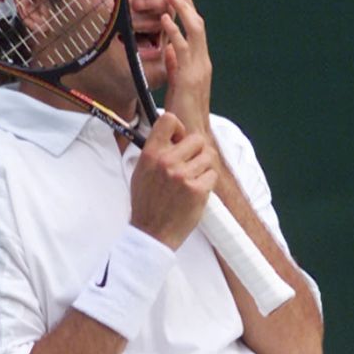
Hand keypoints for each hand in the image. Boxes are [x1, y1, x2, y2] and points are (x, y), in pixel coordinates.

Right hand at [130, 112, 217, 249]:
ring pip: (209, 156)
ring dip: (204, 166)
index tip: (179, 140)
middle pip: (197, 139)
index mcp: (150, 154)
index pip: (169, 120)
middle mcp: (167, 162)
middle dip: (198, 150)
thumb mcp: (141, 171)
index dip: (179, 128)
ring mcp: (183, 176)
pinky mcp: (197, 190)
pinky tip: (196, 190)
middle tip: (191, 164)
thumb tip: (174, 135)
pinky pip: (212, 174)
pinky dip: (208, 182)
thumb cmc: (146, 203)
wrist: (152, 233)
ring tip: (192, 178)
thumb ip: (156, 151)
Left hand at [161, 0, 212, 135]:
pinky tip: (165, 19)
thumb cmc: (185, 113)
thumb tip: (169, 50)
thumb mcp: (178, 85)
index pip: (196, 32)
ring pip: (194, 31)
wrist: (194, 135)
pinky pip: (183, 48)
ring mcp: (198, 69)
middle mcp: (203, 64)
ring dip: (182, 10)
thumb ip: (175, 66)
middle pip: (198, 26)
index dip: (189, 12)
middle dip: (186, 4)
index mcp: (200, 65)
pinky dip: (174, 31)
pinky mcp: (190, 77)